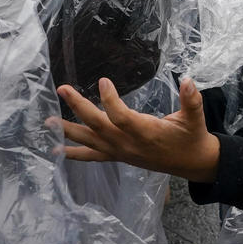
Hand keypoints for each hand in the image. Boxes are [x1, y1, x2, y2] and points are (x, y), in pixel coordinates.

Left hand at [53, 77, 219, 182]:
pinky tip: (55, 150)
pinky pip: (92, 156)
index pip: (122, 118)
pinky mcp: (118, 156)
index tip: (102, 81)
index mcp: (146, 133)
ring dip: (68, 131)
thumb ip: (192, 100)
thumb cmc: (191, 136)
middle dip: (79, 108)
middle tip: (63, 89)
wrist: (190, 163)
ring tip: (47, 122)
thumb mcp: (195, 118)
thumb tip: (189, 81)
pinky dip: (73, 154)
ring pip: (90, 142)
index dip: (110, 101)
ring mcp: (121, 152)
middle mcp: (128, 144)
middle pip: (99, 127)